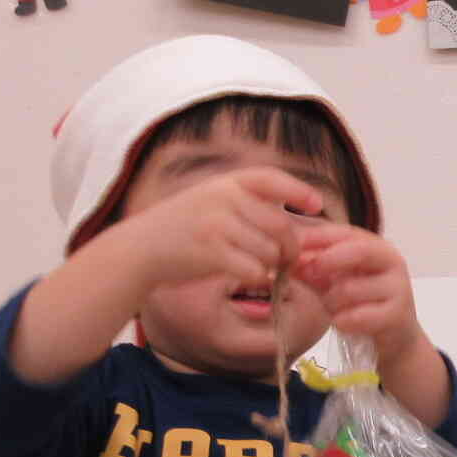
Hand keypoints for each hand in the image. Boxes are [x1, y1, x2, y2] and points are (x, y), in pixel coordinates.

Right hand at [119, 166, 324, 290]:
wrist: (139, 249)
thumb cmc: (181, 227)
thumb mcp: (209, 199)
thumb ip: (244, 200)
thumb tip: (290, 214)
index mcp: (224, 183)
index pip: (270, 179)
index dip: (298, 191)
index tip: (317, 205)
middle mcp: (222, 199)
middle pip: (280, 224)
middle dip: (291, 246)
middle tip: (289, 259)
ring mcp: (216, 225)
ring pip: (270, 250)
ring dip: (274, 264)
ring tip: (266, 268)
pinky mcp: (211, 254)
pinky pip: (254, 270)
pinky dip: (260, 278)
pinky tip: (253, 277)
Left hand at [290, 224, 426, 367]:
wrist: (394, 338)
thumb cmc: (361, 305)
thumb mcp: (335, 280)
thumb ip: (314, 266)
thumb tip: (285, 256)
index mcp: (376, 247)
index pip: (344, 233)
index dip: (315, 238)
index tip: (290, 247)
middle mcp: (392, 262)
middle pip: (358, 251)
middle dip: (326, 262)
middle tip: (305, 274)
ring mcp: (398, 288)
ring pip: (351, 288)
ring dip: (331, 300)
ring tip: (331, 307)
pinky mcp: (397, 315)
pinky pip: (358, 316)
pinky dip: (342, 321)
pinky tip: (341, 323)